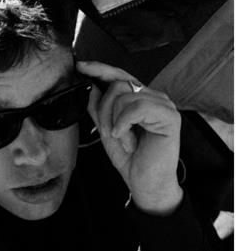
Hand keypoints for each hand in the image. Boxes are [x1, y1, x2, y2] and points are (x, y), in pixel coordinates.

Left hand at [78, 60, 182, 214]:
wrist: (146, 184)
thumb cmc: (131, 158)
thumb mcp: (107, 129)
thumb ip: (99, 108)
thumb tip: (90, 86)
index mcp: (141, 98)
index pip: (120, 75)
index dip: (101, 69)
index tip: (80, 66)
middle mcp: (154, 97)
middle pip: (119, 84)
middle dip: (104, 108)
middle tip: (108, 132)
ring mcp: (164, 105)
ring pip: (125, 95)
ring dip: (115, 120)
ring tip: (123, 139)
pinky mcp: (170, 116)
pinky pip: (137, 107)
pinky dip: (125, 123)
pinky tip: (127, 138)